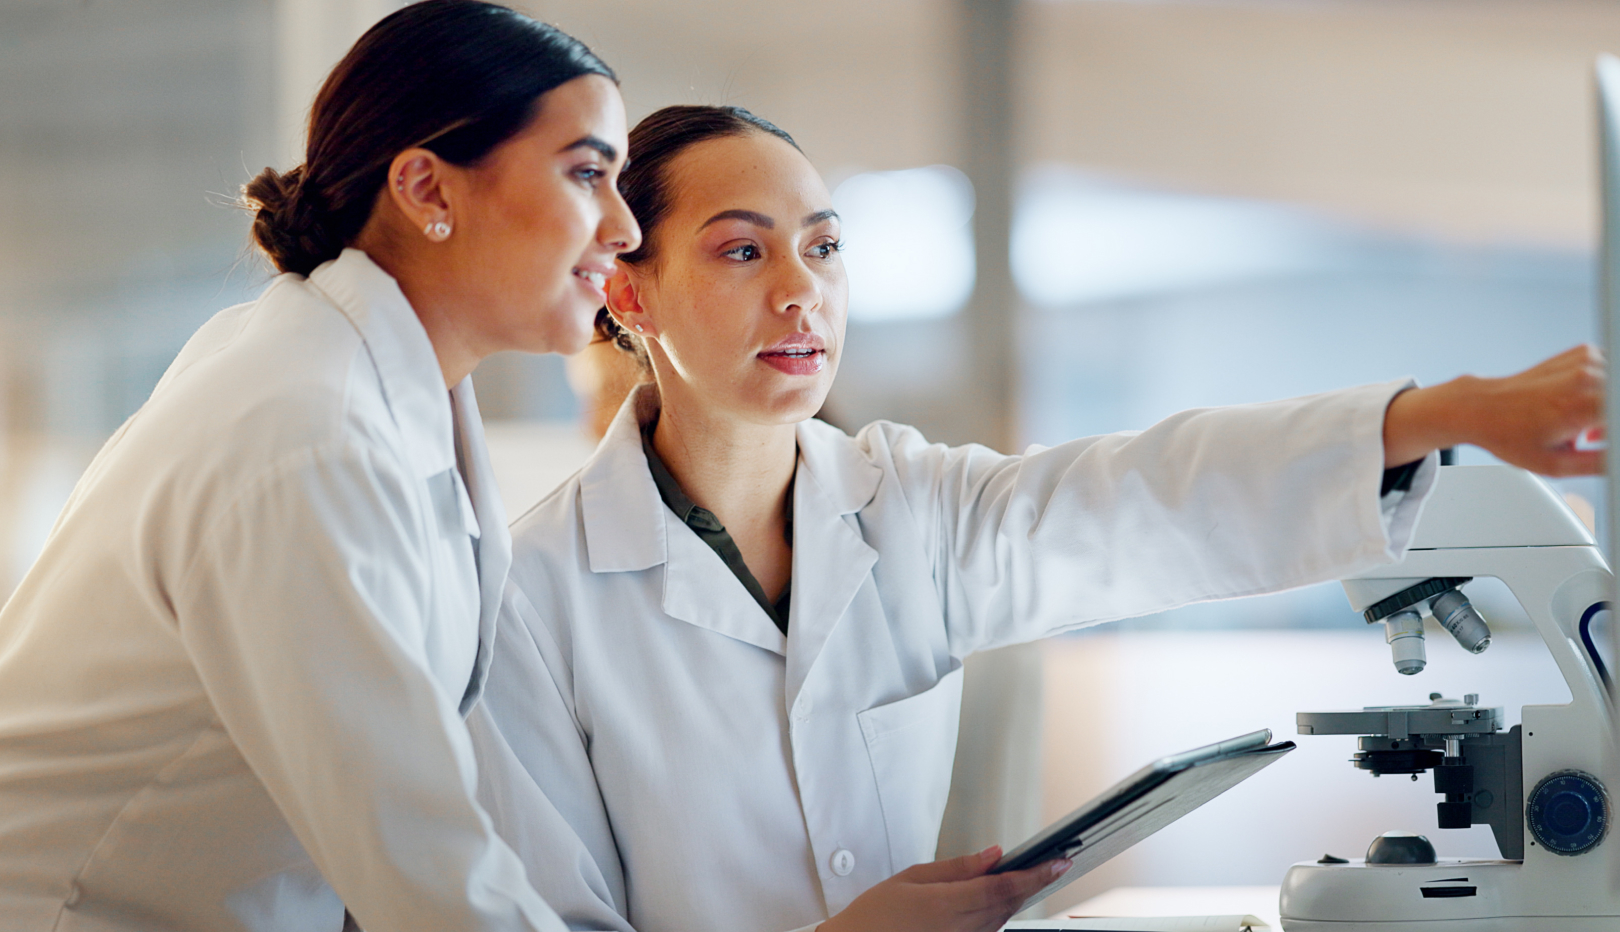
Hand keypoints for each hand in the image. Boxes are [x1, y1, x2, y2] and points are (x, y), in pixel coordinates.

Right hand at [817, 846, 1070, 931]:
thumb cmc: (875, 916)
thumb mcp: (910, 878)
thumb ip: (957, 867)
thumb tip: (994, 854)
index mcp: (947, 906)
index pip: (1005, 887)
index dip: (1037, 874)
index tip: (1060, 861)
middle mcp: (961, 930)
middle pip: (1010, 904)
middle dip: (1035, 882)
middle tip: (1056, 862)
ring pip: (1003, 919)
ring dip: (1019, 897)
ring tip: (1035, 875)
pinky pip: (989, 931)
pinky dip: (1001, 912)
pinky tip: (1003, 898)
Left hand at [1383, 344, 1604, 475]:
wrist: (1480, 407)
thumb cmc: (1508, 435)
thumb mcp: (1553, 464)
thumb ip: (1598, 463)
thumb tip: (1617, 460)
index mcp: (1583, 406)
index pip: (1619, 414)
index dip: (1610, 433)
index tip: (1595, 438)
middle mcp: (1586, 378)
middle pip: (1618, 402)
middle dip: (1610, 423)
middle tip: (1588, 436)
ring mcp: (1585, 362)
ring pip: (1615, 388)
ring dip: (1608, 407)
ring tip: (1578, 424)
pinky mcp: (1583, 353)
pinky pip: (1608, 373)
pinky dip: (1600, 390)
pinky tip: (1576, 404)